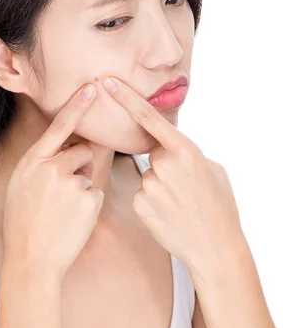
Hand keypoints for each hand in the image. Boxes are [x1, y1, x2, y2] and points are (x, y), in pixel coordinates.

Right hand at [2, 83, 104, 282]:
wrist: (31, 259)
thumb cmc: (23, 222)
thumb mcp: (20, 186)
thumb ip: (40, 164)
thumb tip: (63, 149)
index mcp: (32, 162)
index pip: (57, 127)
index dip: (76, 106)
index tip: (91, 88)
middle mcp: (51, 168)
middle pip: (81, 151)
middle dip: (79, 165)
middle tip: (63, 192)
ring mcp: (70, 183)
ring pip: (88, 173)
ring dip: (82, 187)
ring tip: (63, 211)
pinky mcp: (88, 199)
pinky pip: (95, 193)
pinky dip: (88, 205)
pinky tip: (73, 220)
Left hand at [102, 76, 245, 273]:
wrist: (215, 245)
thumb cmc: (219, 205)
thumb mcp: (212, 168)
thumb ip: (188, 152)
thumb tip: (172, 148)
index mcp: (185, 149)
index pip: (148, 117)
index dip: (126, 97)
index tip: (108, 82)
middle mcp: (164, 163)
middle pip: (153, 153)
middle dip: (164, 165)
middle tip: (184, 188)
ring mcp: (150, 184)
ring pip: (148, 176)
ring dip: (159, 186)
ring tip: (179, 205)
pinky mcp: (140, 203)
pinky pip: (142, 195)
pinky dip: (152, 203)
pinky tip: (168, 215)